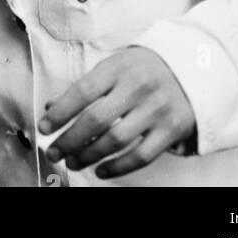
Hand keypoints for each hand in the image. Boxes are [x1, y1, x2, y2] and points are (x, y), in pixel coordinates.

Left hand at [38, 45, 195, 178]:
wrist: (194, 68)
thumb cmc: (143, 68)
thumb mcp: (114, 66)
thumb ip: (84, 86)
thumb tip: (50, 106)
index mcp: (118, 67)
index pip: (82, 92)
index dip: (59, 112)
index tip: (43, 128)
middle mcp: (137, 88)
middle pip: (96, 119)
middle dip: (69, 139)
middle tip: (53, 152)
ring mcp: (156, 110)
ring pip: (116, 140)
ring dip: (89, 155)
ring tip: (72, 162)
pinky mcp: (172, 130)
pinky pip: (141, 155)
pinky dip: (118, 167)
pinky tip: (101, 170)